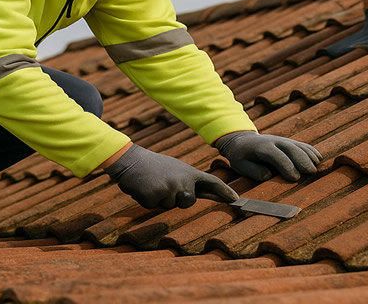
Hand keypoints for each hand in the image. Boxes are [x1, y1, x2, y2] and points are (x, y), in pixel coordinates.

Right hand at [105, 144, 238, 208]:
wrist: (130, 160)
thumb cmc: (153, 166)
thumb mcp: (175, 169)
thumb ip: (188, 182)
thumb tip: (198, 195)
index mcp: (189, 172)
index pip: (212, 182)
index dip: (225, 192)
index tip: (237, 200)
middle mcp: (183, 181)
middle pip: (188, 202)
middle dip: (177, 198)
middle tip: (164, 184)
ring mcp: (169, 189)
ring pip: (169, 206)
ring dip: (160, 198)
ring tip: (153, 183)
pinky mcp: (155, 197)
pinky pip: (154, 207)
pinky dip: (147, 200)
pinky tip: (144, 187)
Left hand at [214, 131, 321, 181]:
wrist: (242, 140)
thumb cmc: (241, 156)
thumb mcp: (241, 165)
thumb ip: (254, 171)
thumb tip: (269, 175)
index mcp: (262, 148)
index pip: (277, 156)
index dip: (287, 166)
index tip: (295, 178)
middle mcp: (274, 141)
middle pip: (292, 149)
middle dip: (302, 160)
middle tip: (311, 172)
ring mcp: (283, 140)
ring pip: (299, 146)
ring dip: (309, 156)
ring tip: (316, 167)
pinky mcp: (289, 142)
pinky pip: (302, 145)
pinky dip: (311, 151)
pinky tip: (319, 159)